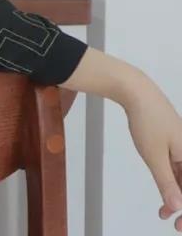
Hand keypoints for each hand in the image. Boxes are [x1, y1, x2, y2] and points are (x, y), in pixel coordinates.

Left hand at [123, 81, 181, 231]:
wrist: (138, 93)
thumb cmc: (148, 120)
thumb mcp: (155, 156)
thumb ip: (167, 183)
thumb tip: (177, 207)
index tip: (181, 225)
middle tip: (175, 224)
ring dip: (177, 197)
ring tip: (163, 214)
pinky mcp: (176, 145)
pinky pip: (179, 170)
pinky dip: (172, 183)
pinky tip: (164, 196)